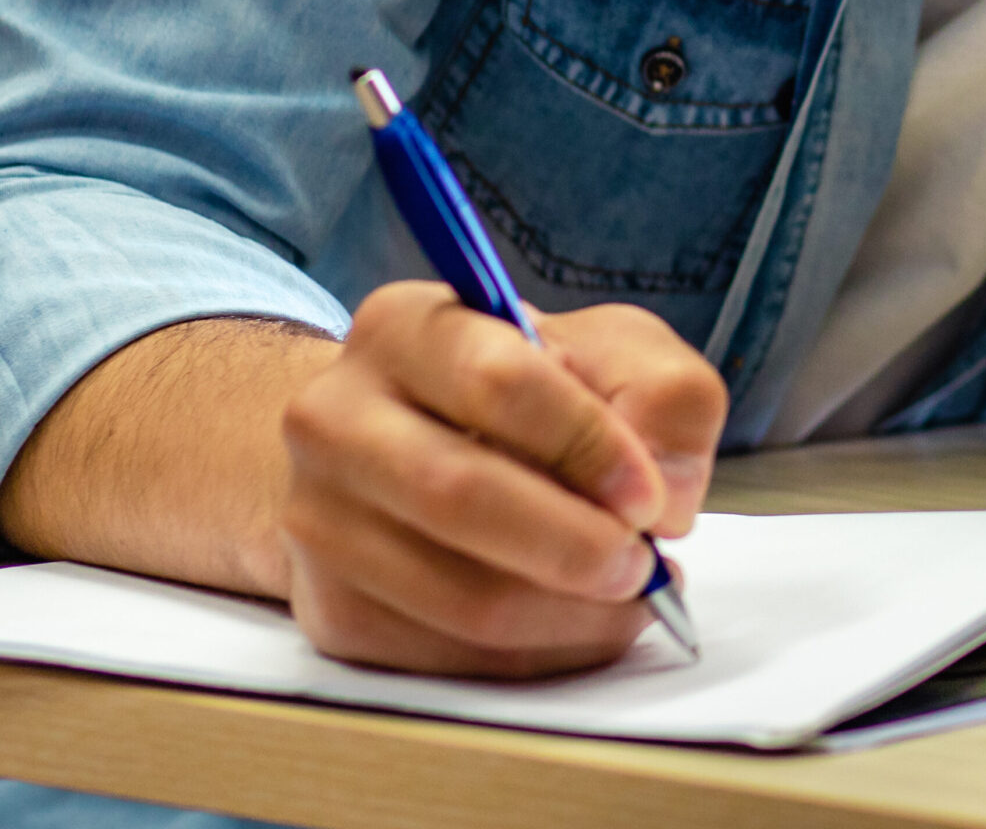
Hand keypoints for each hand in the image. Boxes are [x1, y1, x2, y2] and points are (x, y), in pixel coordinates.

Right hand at [278, 284, 726, 678]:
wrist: (403, 450)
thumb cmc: (523, 393)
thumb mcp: (607, 351)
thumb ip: (662, 393)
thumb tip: (664, 493)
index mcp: (404, 326)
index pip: (496, 379)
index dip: (585, 443)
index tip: (648, 494)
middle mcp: (336, 416)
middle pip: (459, 494)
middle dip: (575, 543)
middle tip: (643, 564)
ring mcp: (320, 520)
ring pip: (459, 595)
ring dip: (569, 612)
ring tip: (628, 595)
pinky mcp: (333, 613)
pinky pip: (450, 659)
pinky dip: (540, 653)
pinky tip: (579, 620)